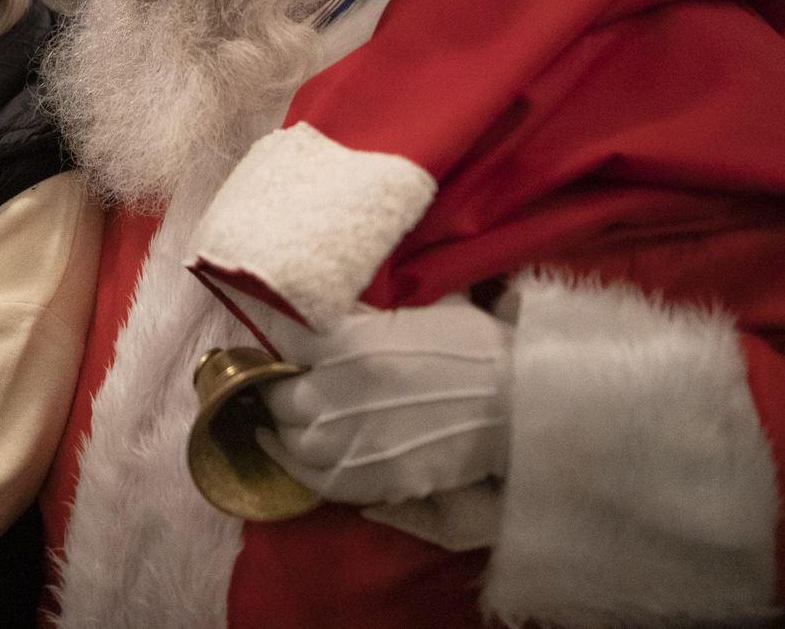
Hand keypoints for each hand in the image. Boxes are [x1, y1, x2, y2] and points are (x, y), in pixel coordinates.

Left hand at [255, 295, 511, 504]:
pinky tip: (286, 449)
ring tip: (281, 414)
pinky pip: (314, 478)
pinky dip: (294, 464)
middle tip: (281, 376)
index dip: (268, 329)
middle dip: (276, 383)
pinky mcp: (372, 478)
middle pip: (278, 394)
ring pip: (289, 438)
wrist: (520, 402)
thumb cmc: (471, 345)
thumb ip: (358, 312)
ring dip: (282, 424)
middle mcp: (338, 394)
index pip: (278, 334)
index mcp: (347, 342)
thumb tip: (316, 305)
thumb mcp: (410, 309)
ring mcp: (352, 442)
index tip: (264, 324)